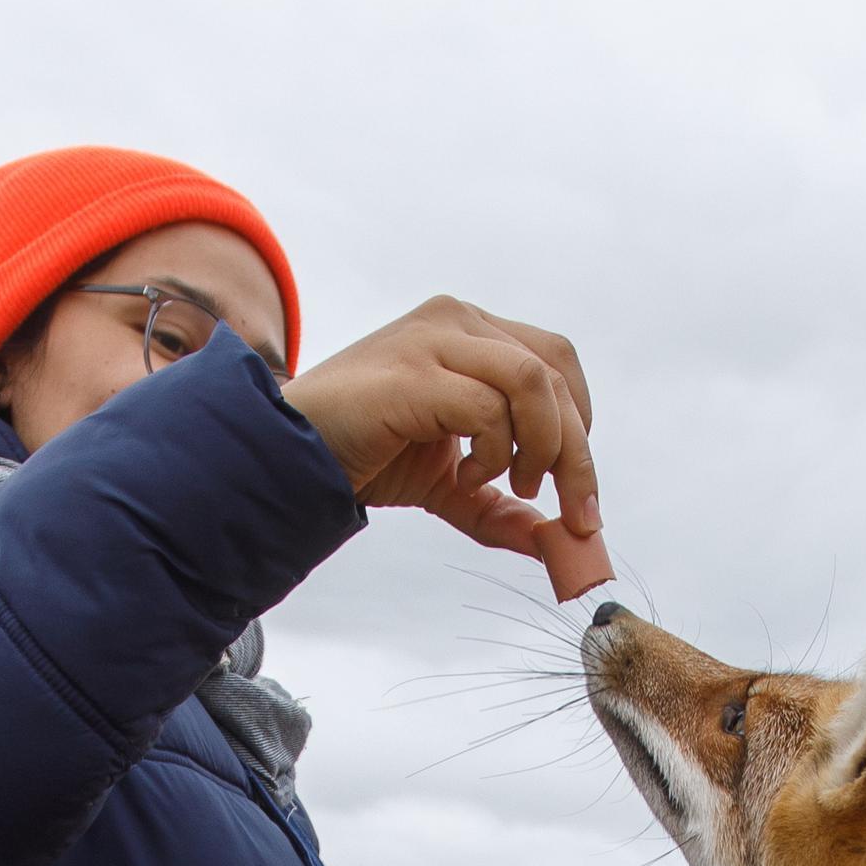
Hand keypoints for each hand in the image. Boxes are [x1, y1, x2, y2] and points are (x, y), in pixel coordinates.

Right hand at [287, 297, 610, 598]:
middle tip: (569, 512)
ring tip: (509, 486)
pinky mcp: (413, 372)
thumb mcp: (449, 485)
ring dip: (540, 447)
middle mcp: (456, 321)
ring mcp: (434, 338)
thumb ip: (500, 507)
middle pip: (554, 373)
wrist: (286, 452)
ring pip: (532, 382)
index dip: (578, 425)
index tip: (574, 490)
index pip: (555, 361)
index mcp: (470, 332)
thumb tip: (555, 544)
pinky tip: (463, 478)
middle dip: (574, 452)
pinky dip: (493, 453)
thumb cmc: (364, 454)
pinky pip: (486, 408)